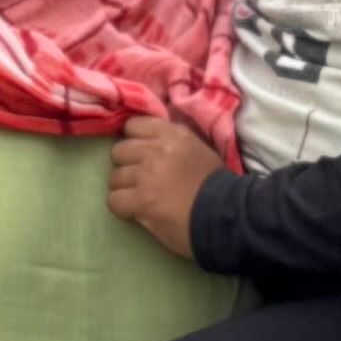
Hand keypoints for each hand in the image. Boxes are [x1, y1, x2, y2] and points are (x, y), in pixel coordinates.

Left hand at [106, 115, 221, 259]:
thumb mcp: (200, 150)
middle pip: (119, 151)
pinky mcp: (141, 199)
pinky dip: (122, 208)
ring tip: (139, 198)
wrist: (226, 214)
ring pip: (114, 177)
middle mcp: (156, 150)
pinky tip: (135, 212)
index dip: (133, 141)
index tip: (141, 155)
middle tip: (139, 180)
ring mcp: (147, 174)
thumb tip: (150, 144)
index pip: (134, 125)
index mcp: (174, 134)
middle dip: (127, 166)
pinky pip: (114, 200)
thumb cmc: (217, 186)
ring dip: (124, 189)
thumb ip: (174, 143)